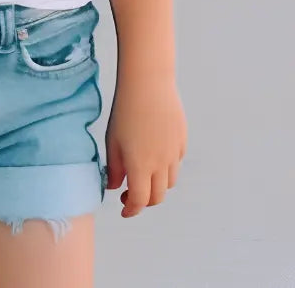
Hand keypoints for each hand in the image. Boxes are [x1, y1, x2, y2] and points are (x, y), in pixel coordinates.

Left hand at [105, 74, 185, 217]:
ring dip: (156, 186)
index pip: (139, 201)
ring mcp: (174, 152)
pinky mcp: (182, 140)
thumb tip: (114, 186)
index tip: (123, 210)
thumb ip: (113, 168)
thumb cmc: (125, 111)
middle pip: (157, 196)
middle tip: (128, 194)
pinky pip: (176, 163)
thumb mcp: (112, 141)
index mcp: (141, 166)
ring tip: (142, 175)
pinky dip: (166, 168)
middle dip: (143, 201)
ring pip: (170, 182)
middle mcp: (161, 163)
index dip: (131, 210)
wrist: (148, 84)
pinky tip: (153, 156)